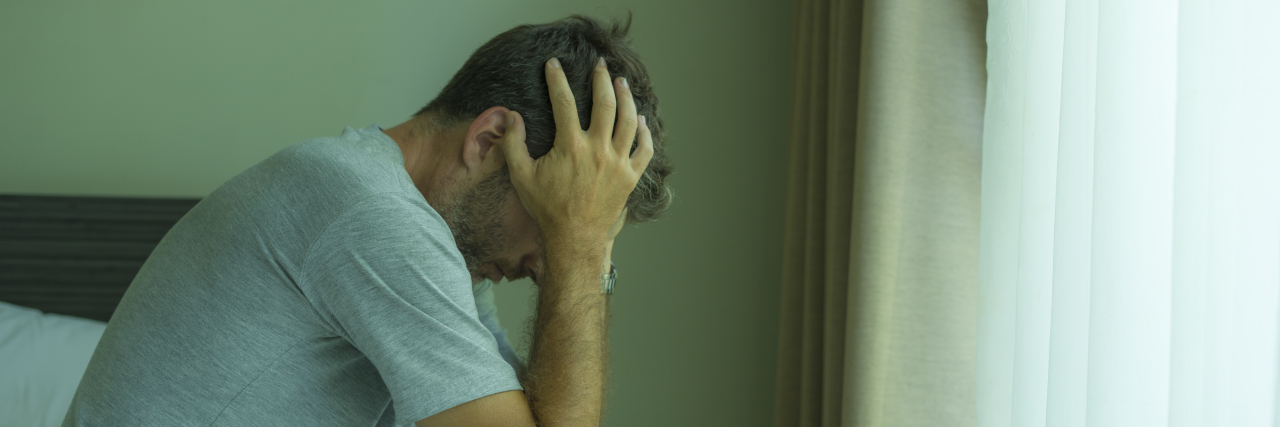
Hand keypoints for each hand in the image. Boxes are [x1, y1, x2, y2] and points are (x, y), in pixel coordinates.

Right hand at [498, 57, 654, 246]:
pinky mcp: (630, 177)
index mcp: (571, 146)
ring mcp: (618, 163)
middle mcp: (598, 150)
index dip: (557, 79)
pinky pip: (644, 150)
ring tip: (621, 83)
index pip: (564, 102)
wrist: (573, 238)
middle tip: (600, 65)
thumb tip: (511, 116)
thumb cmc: (546, 208)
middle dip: (602, 79)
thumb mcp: (521, 176)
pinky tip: (641, 120)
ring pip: (629, 121)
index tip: (554, 64)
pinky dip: (645, 133)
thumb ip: (513, 144)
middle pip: (605, 104)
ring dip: (627, 98)